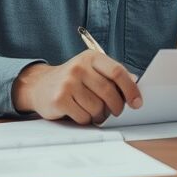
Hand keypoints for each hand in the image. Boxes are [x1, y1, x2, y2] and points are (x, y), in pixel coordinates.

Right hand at [11, 50, 141, 123]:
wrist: (40, 85)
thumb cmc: (73, 79)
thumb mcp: (92, 70)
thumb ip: (112, 75)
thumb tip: (135, 82)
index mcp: (91, 57)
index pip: (117, 71)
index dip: (130, 89)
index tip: (137, 103)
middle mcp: (79, 67)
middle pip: (108, 92)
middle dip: (117, 106)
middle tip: (117, 111)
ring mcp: (67, 83)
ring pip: (97, 107)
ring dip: (100, 115)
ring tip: (95, 112)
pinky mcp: (59, 99)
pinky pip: (83, 117)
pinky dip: (86, 120)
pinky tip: (81, 113)